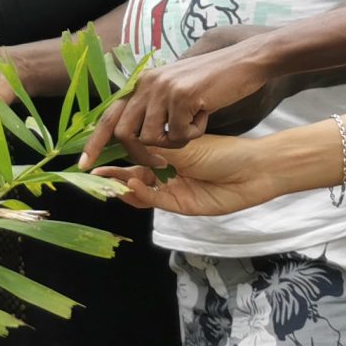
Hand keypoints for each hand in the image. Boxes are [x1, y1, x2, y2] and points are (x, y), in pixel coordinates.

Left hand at [83, 25, 278, 165]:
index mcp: (141, 83)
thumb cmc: (211, 81)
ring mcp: (163, 89)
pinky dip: (194, 134)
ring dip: (176, 143)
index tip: (84, 165)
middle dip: (140, 156)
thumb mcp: (173, 89)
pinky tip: (206, 115)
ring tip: (194, 124)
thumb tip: (134, 138)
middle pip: (126, 134)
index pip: (109, 116)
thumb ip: (152, 107)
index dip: (94, 142)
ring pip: (154, 139)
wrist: (244, 61)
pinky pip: (180, 135)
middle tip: (161, 163)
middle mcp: (147, 84)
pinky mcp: (182, 96)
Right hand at [91, 135, 286, 216]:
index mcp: (168, 154)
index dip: (116, 155)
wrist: (253, 170)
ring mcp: (173, 189)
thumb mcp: (184, 144)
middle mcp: (167, 172)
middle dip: (113, 175)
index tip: (96, 151)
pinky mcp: (180, 205)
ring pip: (141, 191)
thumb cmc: (224, 151)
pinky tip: (132, 183)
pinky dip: (142, 194)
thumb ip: (154, 147)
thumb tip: (125, 140)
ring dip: (123, 187)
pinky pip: (155, 200)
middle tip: (92, 173)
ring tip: (106, 182)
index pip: (135, 154)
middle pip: (133, 175)